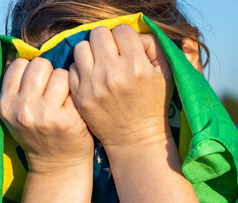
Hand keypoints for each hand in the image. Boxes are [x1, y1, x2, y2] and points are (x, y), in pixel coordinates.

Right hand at [0, 57, 93, 173]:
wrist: (58, 166)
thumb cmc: (39, 134)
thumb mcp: (16, 114)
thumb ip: (17, 87)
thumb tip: (22, 49)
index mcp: (5, 106)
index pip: (20, 64)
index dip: (31, 71)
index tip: (38, 84)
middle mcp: (23, 110)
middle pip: (41, 64)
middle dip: (49, 73)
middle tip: (53, 90)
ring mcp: (47, 116)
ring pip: (61, 73)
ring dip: (65, 82)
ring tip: (64, 99)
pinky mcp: (69, 120)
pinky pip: (76, 88)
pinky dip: (77, 94)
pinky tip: (74, 108)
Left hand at [69, 24, 172, 148]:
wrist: (136, 139)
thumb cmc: (154, 105)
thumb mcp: (166, 74)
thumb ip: (153, 46)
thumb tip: (133, 35)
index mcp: (135, 66)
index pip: (121, 29)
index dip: (125, 37)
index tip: (127, 48)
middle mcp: (112, 74)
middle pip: (99, 33)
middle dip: (107, 40)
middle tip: (112, 54)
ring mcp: (93, 86)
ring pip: (81, 47)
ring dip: (91, 53)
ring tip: (100, 64)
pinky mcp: (80, 97)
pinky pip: (72, 68)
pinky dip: (81, 70)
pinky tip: (92, 78)